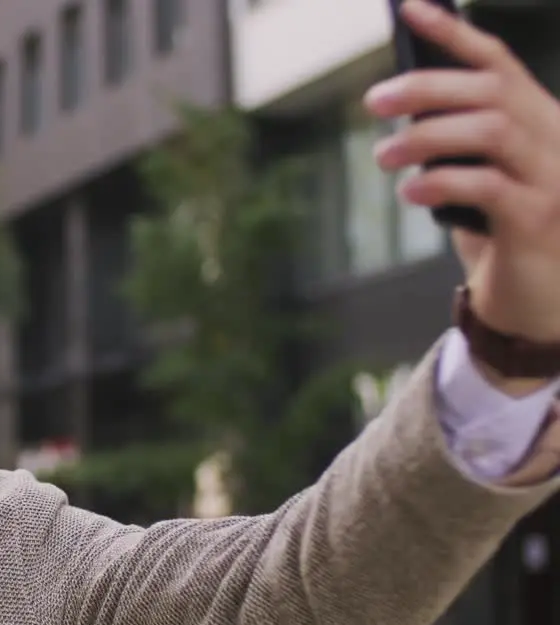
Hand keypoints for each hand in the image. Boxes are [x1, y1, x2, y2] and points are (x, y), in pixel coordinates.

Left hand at [364, 0, 559, 343]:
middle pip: (492, 91)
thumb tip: (399, 102)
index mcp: (540, 120)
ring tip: (383, 155)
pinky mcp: (541, 221)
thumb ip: (453, 141)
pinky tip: (411, 191)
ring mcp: (555, 179)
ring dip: (427, 136)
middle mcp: (556, 139)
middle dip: (428, 87)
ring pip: (492, 130)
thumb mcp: (477, 175)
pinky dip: (442, 181)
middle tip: (374, 100)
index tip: (408, 8)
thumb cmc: (499, 231)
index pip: (498, 62)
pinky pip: (490, 186)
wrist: (538, 302)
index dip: (453, 32)